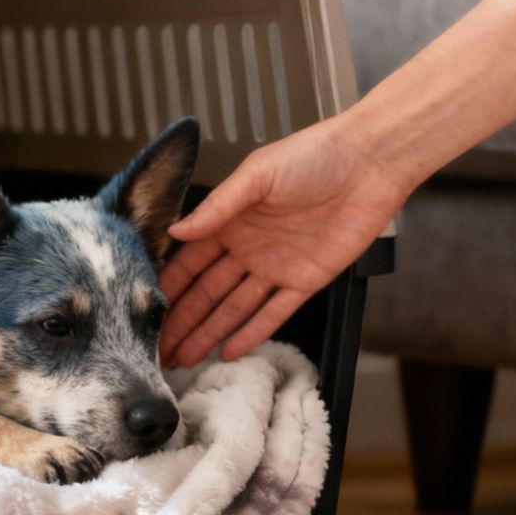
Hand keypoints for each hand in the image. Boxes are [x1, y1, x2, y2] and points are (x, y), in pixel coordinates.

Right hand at [158, 114, 411, 367]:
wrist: (370, 163)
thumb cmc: (316, 155)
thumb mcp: (258, 174)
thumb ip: (218, 207)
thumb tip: (175, 232)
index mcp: (231, 220)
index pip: (190, 261)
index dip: (169, 287)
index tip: (145, 311)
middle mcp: (248, 247)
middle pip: (208, 292)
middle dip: (182, 321)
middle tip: (158, 350)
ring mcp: (275, 267)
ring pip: (235, 308)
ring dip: (210, 333)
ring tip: (184, 359)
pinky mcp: (306, 281)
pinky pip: (275, 312)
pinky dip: (253, 332)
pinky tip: (230, 351)